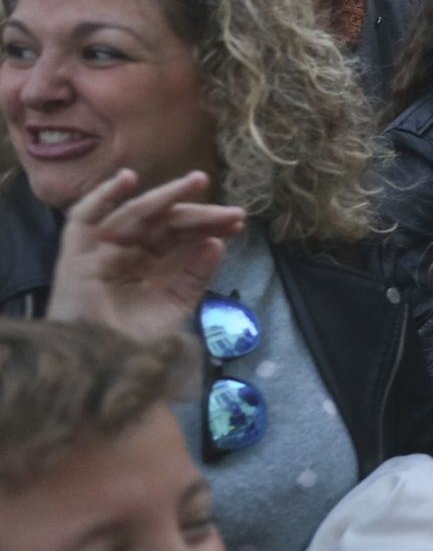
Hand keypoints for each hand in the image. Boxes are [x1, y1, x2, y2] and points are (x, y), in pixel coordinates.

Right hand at [46, 170, 244, 342]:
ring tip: (196, 182)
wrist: (104, 370)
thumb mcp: (176, 306)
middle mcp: (128, 252)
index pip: (182, 235)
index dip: (209, 225)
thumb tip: (216, 243)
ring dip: (165, 196)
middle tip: (231, 210)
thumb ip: (195, 275)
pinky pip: (83, 219)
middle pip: (165, 222)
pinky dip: (102, 196)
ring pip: (136, 214)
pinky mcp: (75, 254)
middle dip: (200, 214)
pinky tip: (127, 179)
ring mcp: (102, 250)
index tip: (238, 221)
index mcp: (152, 264)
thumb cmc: (136, 344)